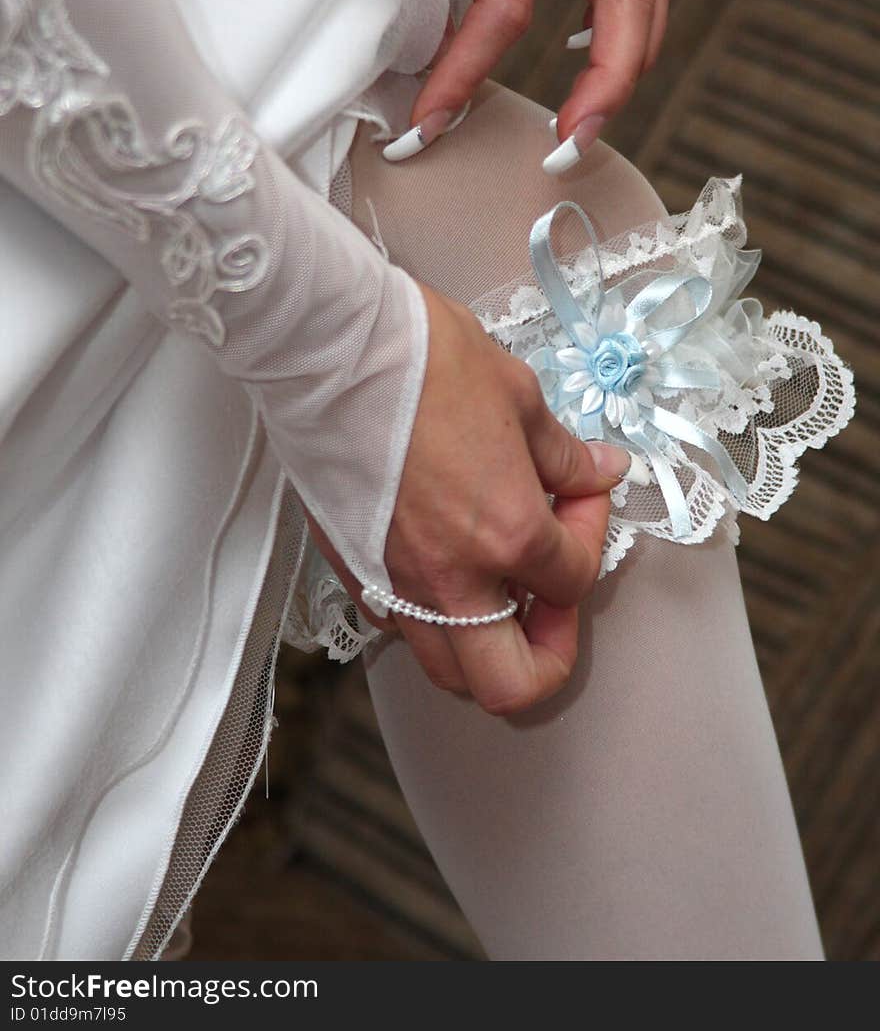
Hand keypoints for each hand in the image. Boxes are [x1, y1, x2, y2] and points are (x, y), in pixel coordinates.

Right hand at [305, 280, 634, 714]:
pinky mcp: (353, 571)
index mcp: (508, 534)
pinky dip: (431, 617)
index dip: (591, 534)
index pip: (575, 579)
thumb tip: (600, 472)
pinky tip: (442, 563)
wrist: (330, 349)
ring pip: (448, 670)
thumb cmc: (423, 361)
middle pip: (513, 684)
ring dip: (487, 646)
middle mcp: (453, 578)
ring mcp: (396, 584)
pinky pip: (400, 627)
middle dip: (548, 655)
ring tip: (498, 588)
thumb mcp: (517, 397)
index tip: (580, 494)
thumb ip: (563, 456)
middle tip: (551, 600)